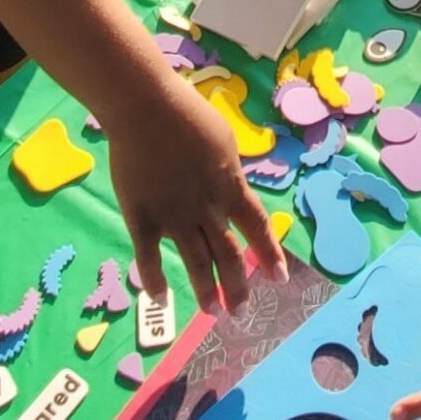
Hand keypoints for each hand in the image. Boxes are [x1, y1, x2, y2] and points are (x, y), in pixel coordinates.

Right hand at [105, 72, 285, 314]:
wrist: (145, 106)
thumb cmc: (187, 114)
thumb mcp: (224, 140)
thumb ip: (230, 172)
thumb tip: (234, 189)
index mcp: (229, 186)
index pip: (257, 228)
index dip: (269, 254)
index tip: (279, 278)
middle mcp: (205, 208)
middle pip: (228, 254)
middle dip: (237, 286)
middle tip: (240, 310)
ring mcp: (173, 215)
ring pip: (195, 262)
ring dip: (206, 291)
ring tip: (212, 313)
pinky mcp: (141, 216)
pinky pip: (148, 255)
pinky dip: (154, 279)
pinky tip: (161, 297)